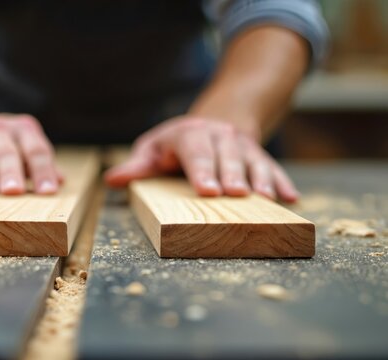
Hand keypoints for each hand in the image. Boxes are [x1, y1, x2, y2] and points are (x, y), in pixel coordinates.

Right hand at [0, 114, 60, 196]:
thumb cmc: (1, 148)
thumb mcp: (23, 149)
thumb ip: (40, 165)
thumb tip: (61, 182)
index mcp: (22, 131)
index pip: (36, 150)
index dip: (43, 171)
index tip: (48, 192)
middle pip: (6, 152)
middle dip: (11, 172)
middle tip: (15, 192)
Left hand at [104, 116, 298, 202]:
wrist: (211, 125)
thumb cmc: (174, 146)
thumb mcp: (152, 150)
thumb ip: (136, 167)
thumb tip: (111, 180)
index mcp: (189, 134)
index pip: (195, 150)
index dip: (202, 170)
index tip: (208, 190)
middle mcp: (219, 136)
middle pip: (227, 156)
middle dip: (233, 175)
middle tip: (238, 195)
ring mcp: (242, 145)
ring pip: (253, 161)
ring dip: (261, 180)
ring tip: (268, 199)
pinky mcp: (259, 156)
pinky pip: (273, 168)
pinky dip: (282, 183)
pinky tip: (291, 200)